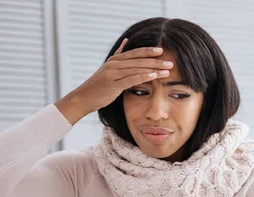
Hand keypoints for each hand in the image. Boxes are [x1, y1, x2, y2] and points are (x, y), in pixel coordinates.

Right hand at [55, 38, 172, 124]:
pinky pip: (131, 79)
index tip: (162, 51)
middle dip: (156, 61)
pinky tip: (154, 76)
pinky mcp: (113, 84)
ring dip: (154, 69)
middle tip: (171, 62)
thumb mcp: (108, 68)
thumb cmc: (98, 86)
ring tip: (168, 70)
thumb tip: (126, 41)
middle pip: (139, 60)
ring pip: (137, 69)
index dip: (148, 51)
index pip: (135, 53)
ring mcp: (113, 73)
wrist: (83, 98)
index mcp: (115, 60)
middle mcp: (114, 64)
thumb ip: (119, 56)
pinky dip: (143, 76)